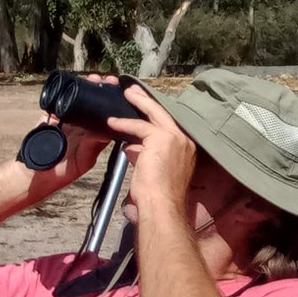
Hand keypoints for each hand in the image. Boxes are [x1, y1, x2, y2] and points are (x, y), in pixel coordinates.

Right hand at [20, 73, 116, 198]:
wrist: (35, 173)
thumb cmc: (62, 171)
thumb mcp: (82, 160)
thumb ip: (92, 146)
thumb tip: (103, 132)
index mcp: (93, 135)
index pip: (108, 116)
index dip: (112, 103)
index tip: (118, 91)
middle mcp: (82, 126)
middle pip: (94, 104)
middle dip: (100, 90)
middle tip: (105, 80)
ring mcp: (67, 120)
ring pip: (78, 100)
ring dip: (84, 88)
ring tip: (90, 78)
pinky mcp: (52, 117)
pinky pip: (58, 102)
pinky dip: (63, 92)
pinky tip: (70, 84)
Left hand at [105, 83, 196, 214]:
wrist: (161, 205)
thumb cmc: (157, 196)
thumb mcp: (150, 170)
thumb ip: (143, 156)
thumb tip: (131, 147)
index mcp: (185, 149)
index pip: (168, 126)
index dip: (155, 116)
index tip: (144, 109)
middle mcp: (184, 141)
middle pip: (164, 114)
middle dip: (148, 101)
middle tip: (134, 91)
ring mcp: (175, 138)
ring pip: (154, 113)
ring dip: (138, 102)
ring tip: (126, 94)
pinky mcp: (162, 139)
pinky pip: (139, 126)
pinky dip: (124, 123)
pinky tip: (112, 122)